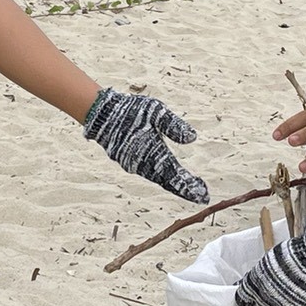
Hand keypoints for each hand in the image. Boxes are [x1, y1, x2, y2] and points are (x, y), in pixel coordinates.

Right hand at [83, 87, 206, 202]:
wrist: (102, 113)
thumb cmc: (131, 110)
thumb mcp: (156, 111)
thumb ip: (173, 125)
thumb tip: (192, 137)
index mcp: (152, 152)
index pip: (173, 174)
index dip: (188, 186)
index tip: (203, 194)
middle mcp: (142, 164)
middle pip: (167, 181)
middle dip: (184, 189)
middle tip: (202, 196)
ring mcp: (133, 165)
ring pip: (157, 178)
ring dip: (173, 184)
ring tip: (191, 189)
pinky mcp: (127, 162)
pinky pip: (148, 173)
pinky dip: (161, 176)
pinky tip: (169, 176)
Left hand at [233, 228, 305, 305]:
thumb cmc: (298, 254)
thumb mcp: (271, 258)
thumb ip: (261, 274)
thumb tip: (258, 281)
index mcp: (255, 286)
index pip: (243, 301)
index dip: (246, 304)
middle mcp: (267, 302)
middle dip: (268, 303)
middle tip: (279, 295)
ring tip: (297, 296)